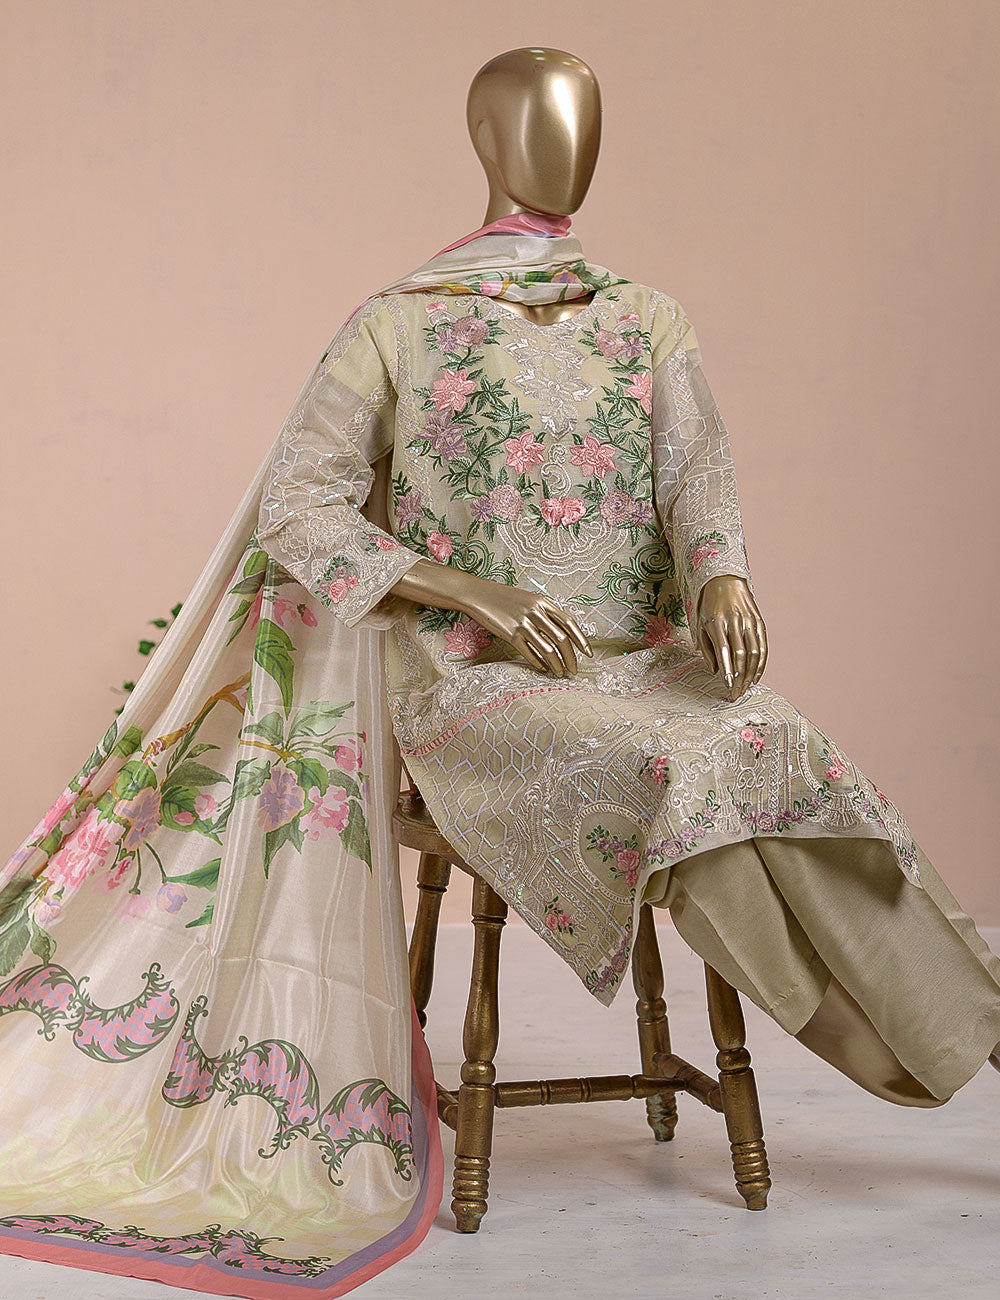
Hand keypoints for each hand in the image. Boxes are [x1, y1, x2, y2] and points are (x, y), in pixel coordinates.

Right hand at [473, 585, 592, 677]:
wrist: (479, 595)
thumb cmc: (504, 598)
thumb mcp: (528, 599)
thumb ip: (544, 613)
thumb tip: (561, 632)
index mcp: (543, 602)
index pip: (569, 623)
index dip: (581, 640)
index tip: (588, 653)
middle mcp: (536, 613)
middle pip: (561, 639)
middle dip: (571, 658)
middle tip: (574, 670)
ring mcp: (523, 624)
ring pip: (547, 649)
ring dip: (556, 665)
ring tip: (560, 673)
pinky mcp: (510, 634)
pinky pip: (529, 653)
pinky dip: (538, 663)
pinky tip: (542, 668)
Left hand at [695, 575, 766, 699]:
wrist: (725, 581)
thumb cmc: (709, 607)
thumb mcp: (700, 626)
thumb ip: (707, 650)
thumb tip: (716, 672)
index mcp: (716, 623)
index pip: (724, 651)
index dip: (728, 670)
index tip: (728, 686)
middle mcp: (734, 622)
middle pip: (741, 655)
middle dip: (739, 677)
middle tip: (736, 693)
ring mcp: (749, 621)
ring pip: (754, 652)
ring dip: (751, 674)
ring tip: (746, 688)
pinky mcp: (759, 622)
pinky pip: (763, 646)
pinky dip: (761, 664)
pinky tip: (756, 676)